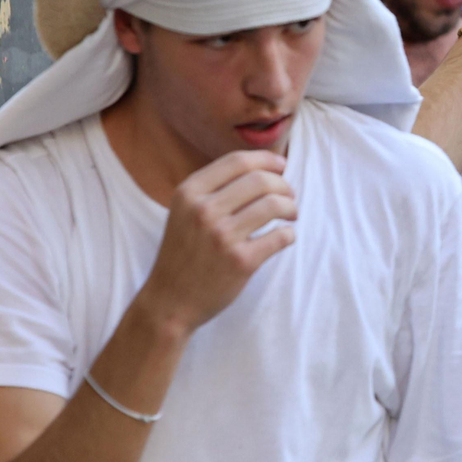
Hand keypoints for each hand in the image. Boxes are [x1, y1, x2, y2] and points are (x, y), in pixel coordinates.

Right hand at [135, 151, 297, 335]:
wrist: (170, 301)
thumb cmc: (184, 253)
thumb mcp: (184, 212)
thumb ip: (214, 189)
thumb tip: (263, 168)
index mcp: (188, 193)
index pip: (237, 161)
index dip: (266, 160)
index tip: (281, 166)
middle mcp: (203, 210)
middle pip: (260, 180)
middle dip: (283, 185)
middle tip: (289, 196)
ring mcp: (222, 236)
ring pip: (274, 205)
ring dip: (290, 207)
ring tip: (291, 214)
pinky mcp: (241, 261)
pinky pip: (280, 236)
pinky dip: (289, 234)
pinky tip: (284, 237)